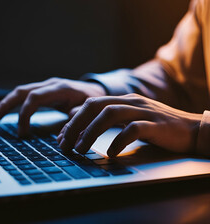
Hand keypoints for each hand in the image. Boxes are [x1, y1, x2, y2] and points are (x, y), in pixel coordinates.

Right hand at [0, 77, 105, 135]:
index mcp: (61, 89)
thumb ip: (77, 118)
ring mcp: (48, 87)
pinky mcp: (46, 91)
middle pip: (23, 91)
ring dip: (7, 103)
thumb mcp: (89, 109)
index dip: (25, 114)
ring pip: (22, 91)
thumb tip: (63, 133)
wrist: (96, 90)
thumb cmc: (93, 100)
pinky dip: (16, 103)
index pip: (35, 97)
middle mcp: (51, 85)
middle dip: (7, 104)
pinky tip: (9, 111)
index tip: (23, 133)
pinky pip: (27, 95)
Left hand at [58, 94, 201, 156]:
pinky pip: (133, 129)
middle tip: (65, 144)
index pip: (91, 104)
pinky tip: (111, 153)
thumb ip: (108, 118)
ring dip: (91, 132)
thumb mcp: (129, 119)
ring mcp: (143, 111)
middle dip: (76, 124)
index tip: (62, 137)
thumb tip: (84, 125)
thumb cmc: (157, 126)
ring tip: (81, 149)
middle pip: (96, 105)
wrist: (191, 128)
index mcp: (123, 99)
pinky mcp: (155, 124)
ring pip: (110, 114)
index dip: (73, 120)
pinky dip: (118, 141)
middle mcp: (130, 101)